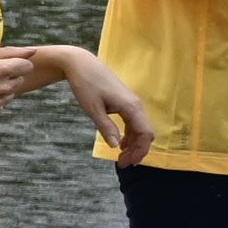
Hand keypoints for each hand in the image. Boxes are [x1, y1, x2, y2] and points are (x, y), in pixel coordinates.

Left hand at [57, 48, 156, 165]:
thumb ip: (105, 127)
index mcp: (132, 107)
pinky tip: (120, 143)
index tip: (124, 163)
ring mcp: (132, 103)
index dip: (139, 152)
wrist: (82, 64)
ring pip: (140, 128)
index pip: (145, 134)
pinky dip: (129, 134)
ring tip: (120, 156)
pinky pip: (133, 122)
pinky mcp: (126, 102)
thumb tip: (115, 146)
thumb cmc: (86, 84)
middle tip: (122, 163)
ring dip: (133, 144)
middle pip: (146, 133)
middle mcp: (136, 105)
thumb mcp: (93, 108)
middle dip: (137, 150)